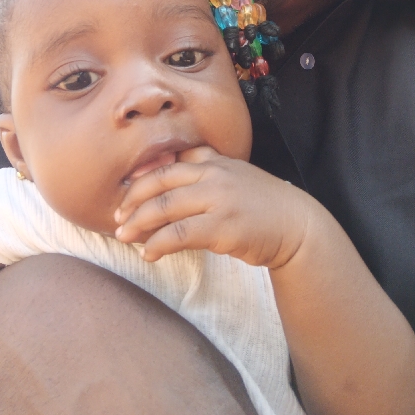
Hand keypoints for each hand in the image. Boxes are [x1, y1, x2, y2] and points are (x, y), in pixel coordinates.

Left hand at [114, 146, 311, 267]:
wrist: (297, 226)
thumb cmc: (262, 206)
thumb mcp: (234, 177)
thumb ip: (205, 174)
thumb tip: (166, 188)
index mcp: (214, 161)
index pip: (169, 163)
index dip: (142, 179)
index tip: (125, 194)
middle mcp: (214, 174)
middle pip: (160, 182)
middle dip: (133, 200)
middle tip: (117, 217)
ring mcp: (219, 199)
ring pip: (165, 206)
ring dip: (139, 223)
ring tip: (124, 236)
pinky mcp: (223, 226)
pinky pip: (180, 234)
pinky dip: (158, 244)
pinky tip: (150, 253)